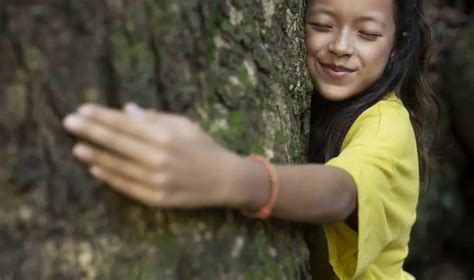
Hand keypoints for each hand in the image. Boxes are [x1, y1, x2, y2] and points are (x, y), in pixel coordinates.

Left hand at [63, 103, 244, 207]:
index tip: (83, 109)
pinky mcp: (158, 198)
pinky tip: (95, 170)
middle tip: (69, 123)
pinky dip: (110, 178)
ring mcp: (157, 181)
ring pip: (119, 167)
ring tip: (77, 148)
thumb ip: (155, 118)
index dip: (102, 116)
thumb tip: (126, 110)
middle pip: (118, 143)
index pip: (126, 124)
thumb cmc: (204, 147)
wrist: (225, 180)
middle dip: (91, 132)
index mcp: (166, 136)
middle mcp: (159, 158)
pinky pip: (128, 187)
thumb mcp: (184, 125)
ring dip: (95, 156)